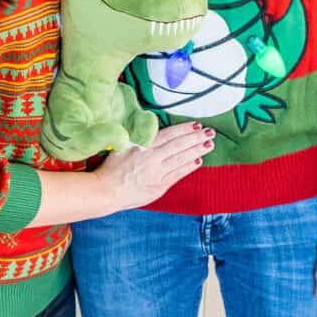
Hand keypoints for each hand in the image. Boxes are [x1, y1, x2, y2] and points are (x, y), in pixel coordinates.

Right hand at [99, 124, 213, 211]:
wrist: (105, 192)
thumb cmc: (111, 168)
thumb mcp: (122, 145)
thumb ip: (138, 136)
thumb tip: (150, 126)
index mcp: (143, 146)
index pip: (169, 135)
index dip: (185, 129)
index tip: (197, 124)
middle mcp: (152, 158)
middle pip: (179, 146)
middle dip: (196, 138)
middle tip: (210, 132)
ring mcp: (157, 173)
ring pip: (181, 159)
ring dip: (196, 151)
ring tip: (209, 144)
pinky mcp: (159, 187)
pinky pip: (177, 175)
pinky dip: (188, 167)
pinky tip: (198, 161)